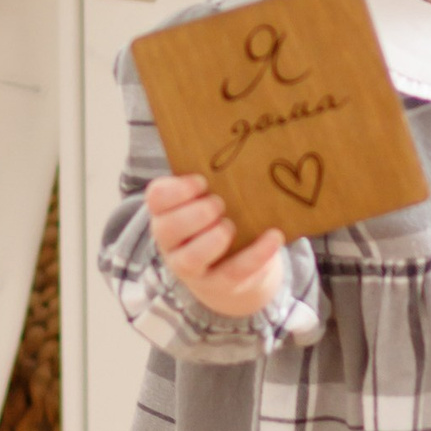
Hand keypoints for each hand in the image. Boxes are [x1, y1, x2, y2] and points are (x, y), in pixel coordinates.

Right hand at [144, 175, 284, 317]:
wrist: (231, 274)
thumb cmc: (218, 222)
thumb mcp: (208, 202)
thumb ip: (215, 181)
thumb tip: (244, 146)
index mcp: (166, 213)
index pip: (156, 198)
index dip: (177, 189)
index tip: (202, 181)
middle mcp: (171, 243)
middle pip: (167, 229)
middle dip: (196, 214)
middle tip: (219, 204)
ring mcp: (192, 269)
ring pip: (191, 258)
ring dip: (214, 238)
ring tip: (231, 226)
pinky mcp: (219, 285)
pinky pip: (235, 272)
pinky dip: (257, 253)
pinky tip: (274, 236)